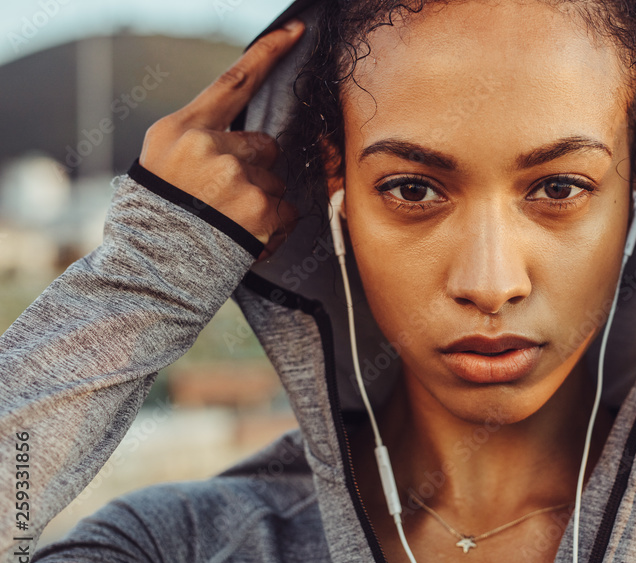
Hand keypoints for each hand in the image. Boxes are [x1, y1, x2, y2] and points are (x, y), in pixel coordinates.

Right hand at [139, 20, 305, 259]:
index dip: (269, 53)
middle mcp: (208, 146)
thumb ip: (199, 142)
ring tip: (229, 223)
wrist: (151, 271)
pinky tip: (246, 238)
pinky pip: (287, 212)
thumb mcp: (161, 165)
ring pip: (277, 181)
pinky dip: (274, 228)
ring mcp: (236, 176)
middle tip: (224, 200)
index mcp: (181, 129)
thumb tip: (249, 141)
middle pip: (265, 145)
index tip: (297, 31)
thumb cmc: (156, 219)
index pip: (234, 81)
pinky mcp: (259, 208)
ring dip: (263, 203)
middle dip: (256, 171)